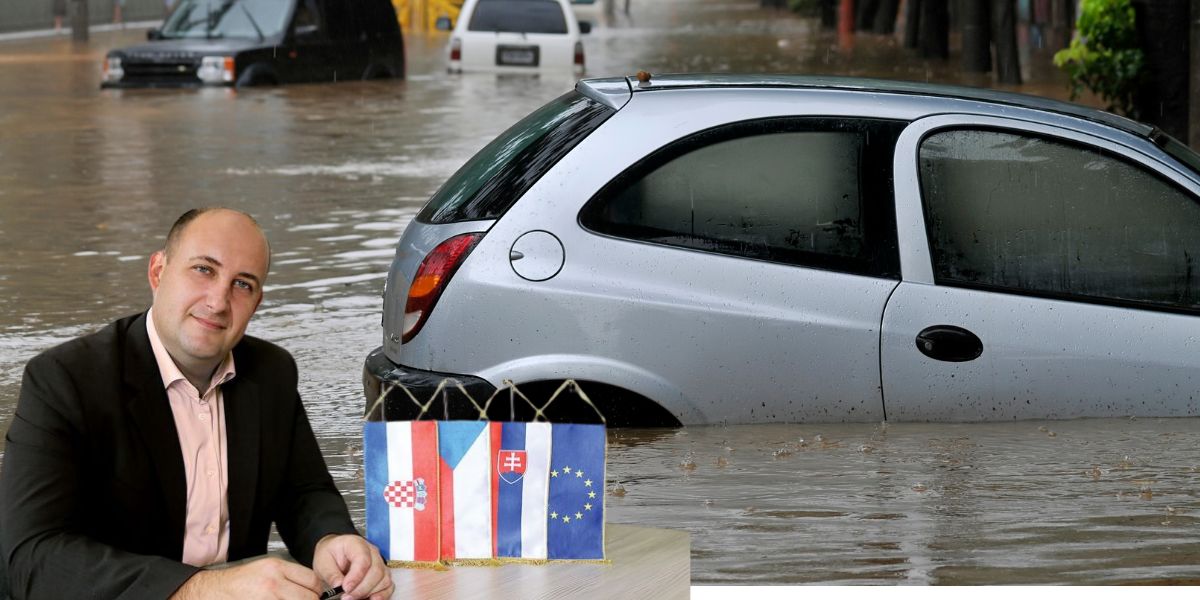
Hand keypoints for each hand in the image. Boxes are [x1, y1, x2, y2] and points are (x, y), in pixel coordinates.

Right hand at [170, 557, 323, 599]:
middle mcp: (273, 582)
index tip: (316, 596)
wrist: (215, 591)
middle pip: (309, 597)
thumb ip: (289, 576)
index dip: (317, 591)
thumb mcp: (267, 570)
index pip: (312, 580)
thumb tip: (312, 588)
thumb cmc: (240, 582)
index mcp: (276, 568)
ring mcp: (267, 598)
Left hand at [312, 534, 393, 599]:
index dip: (356, 576)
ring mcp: (379, 563)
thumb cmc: (331, 555)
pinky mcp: (382, 574)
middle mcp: (372, 552)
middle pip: (376, 571)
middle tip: (346, 597)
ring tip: (353, 598)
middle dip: (361, 588)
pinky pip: (388, 586)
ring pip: (383, 579)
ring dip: (369, 592)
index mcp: (356, 544)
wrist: (335, 554)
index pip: (363, 559)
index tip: (345, 588)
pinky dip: (382, 595)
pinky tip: (371, 599)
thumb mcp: (323, 561)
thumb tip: (338, 585)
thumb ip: (330, 573)